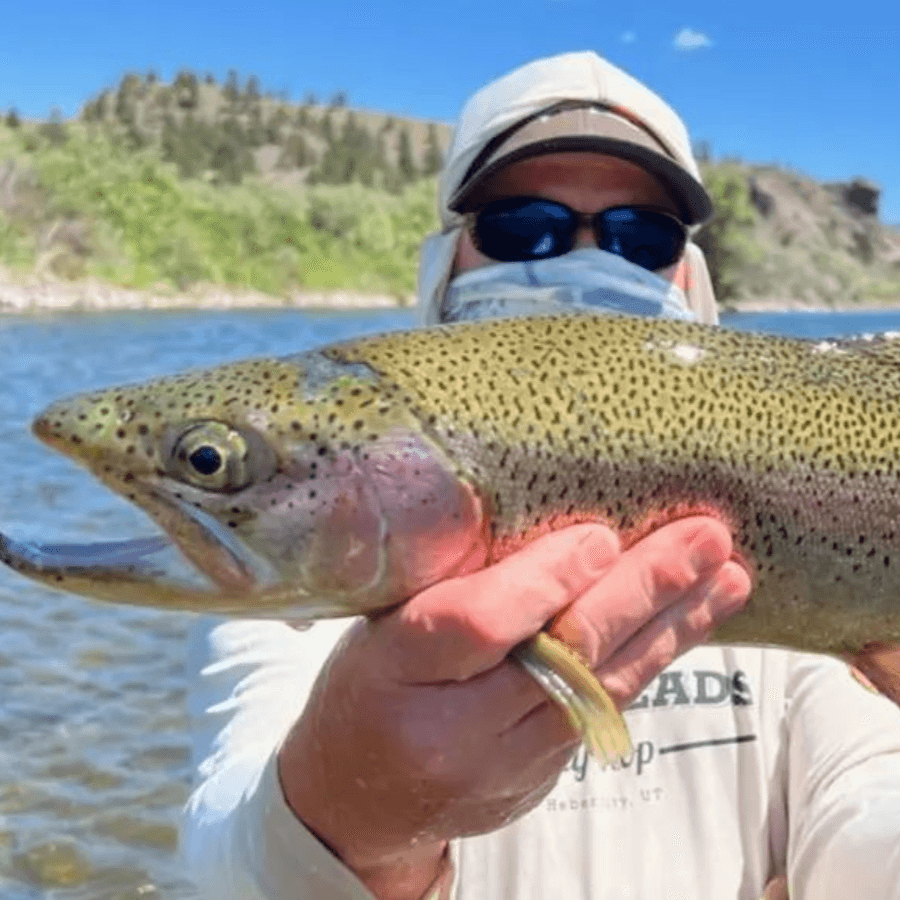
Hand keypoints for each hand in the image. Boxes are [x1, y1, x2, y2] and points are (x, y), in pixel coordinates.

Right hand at [279, 517, 749, 899]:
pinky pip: (609, 706)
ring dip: (671, 624)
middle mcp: (458, 727)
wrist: (358, 800)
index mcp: (399, 670)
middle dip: (640, 592)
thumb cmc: (365, 690)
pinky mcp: (545, 773)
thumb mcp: (379, 623)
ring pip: (604, 684)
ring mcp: (508, 761)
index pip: (482, 625)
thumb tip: (543, 527)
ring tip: (725, 575)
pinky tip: (689, 619)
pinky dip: (652, 656)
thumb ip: (449, 583)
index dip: (546, 580)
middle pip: (562, 655)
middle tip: (702, 540)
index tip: (601, 536)